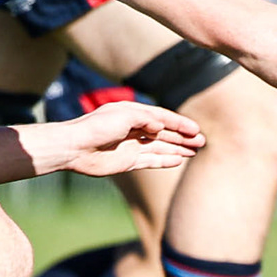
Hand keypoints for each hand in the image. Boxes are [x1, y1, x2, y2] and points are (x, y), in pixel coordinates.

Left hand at [55, 101, 203, 176]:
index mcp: (134, 114)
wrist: (75, 147)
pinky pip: (151, 160)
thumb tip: (160, 127)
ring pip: (161, 147)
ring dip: (178, 148)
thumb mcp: (125, 115)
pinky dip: (165, 160)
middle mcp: (135, 130)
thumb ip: (146, 119)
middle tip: (202, 142)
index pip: (163, 118)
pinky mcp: (128, 162)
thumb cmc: (96, 127)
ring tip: (195, 151)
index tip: (195, 129)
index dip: (180, 123)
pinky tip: (179, 160)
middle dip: (183, 137)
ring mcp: (132, 147)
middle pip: (165, 133)